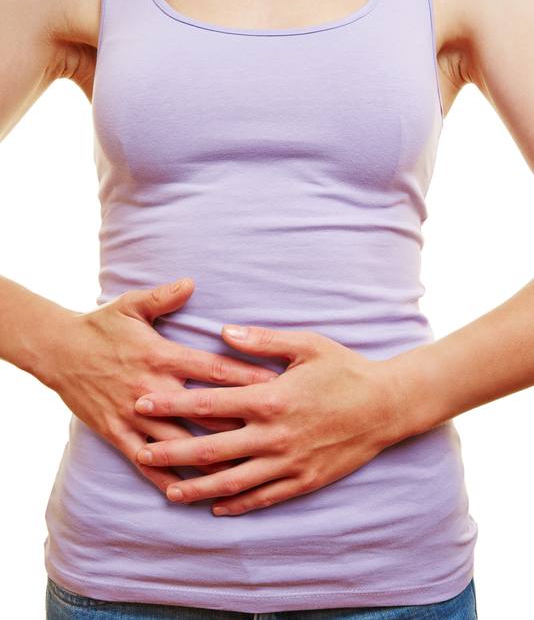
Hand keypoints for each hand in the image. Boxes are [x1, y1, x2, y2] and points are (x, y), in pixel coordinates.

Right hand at [43, 279, 277, 494]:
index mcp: (162, 355)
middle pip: (206, 411)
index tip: (280, 388)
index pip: (216, 370)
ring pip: (180, 444)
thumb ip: (164, 296)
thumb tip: (192, 282)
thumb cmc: (101, 326)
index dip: (250, 379)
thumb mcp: (131, 304)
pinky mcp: (117, 433)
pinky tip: (190, 494)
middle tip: (276, 437)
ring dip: (212, 460)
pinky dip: (169, 479)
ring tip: (245, 474)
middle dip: (242, 424)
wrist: (57, 351)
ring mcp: (134, 415)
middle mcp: (153, 388)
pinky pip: (146, 462)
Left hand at [133, 324, 409, 514]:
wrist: (387, 406)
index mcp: (270, 398)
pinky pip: (264, 498)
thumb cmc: (345, 370)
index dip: (171, 403)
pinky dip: (237, 504)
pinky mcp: (304, 481)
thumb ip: (262, 340)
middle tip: (140, 451)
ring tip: (167, 492)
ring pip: (232, 482)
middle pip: (211, 449)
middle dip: (171, 451)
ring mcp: (289, 463)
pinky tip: (217, 509)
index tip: (141, 401)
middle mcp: (274, 435)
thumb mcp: (307, 345)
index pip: (208, 404)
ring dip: (197, 488)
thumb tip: (222, 333)